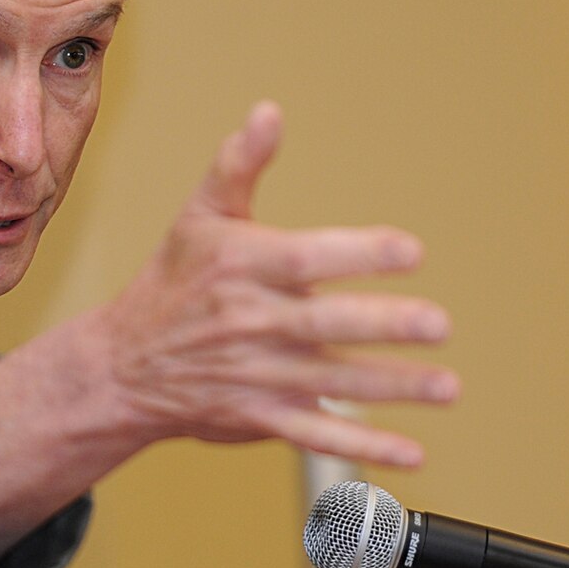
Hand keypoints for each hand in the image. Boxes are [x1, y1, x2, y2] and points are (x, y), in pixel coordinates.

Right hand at [0, 100, 457, 561]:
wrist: (121, 368)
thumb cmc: (172, 283)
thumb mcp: (199, 217)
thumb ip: (239, 165)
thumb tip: (269, 112)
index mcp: (240, 267)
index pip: (305, 258)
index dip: (358, 253)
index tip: (410, 250)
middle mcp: (250, 322)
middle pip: (324, 325)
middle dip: (383, 324)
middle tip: (439, 323)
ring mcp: (256, 374)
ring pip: (332, 384)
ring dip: (393, 389)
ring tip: (446, 387)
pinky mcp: (260, 416)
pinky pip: (317, 435)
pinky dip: (365, 450)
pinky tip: (412, 455)